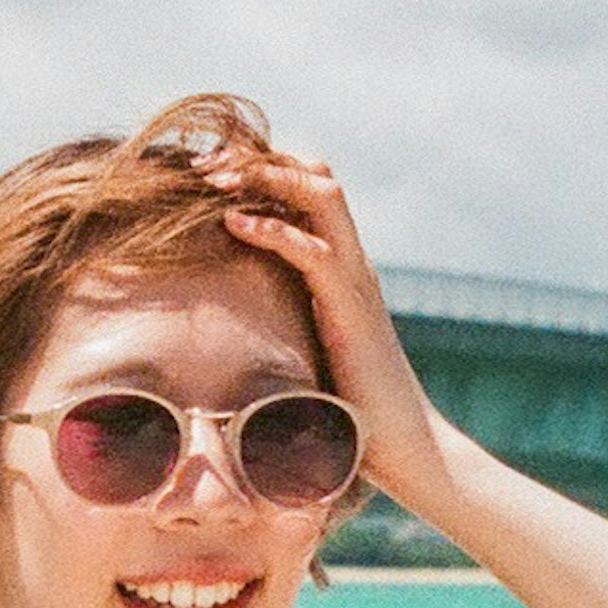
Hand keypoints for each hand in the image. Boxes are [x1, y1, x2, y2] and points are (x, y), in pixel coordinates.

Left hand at [188, 139, 445, 511]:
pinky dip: (273, 230)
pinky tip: (232, 223)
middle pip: (315, 175)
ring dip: (265, 177)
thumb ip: (280, 326)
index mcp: (341, 267)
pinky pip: (315, 251)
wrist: (405, 448)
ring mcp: (357, 281)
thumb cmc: (353, 414)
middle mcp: (354, 262)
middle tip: (202, 163)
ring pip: (322, 195)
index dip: (262, 169)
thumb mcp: (306, 354)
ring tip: (212, 177)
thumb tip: (224, 331)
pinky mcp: (351, 310)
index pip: (308, 189)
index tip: (208, 172)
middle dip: (258, 159)